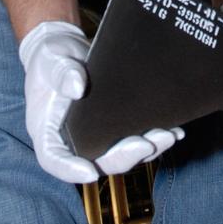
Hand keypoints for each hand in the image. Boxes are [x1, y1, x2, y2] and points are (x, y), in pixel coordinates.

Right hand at [19, 21, 184, 182]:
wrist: (66, 50)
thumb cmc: (51, 58)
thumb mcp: (50, 61)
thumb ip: (61, 73)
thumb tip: (77, 87)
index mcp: (48, 132)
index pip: (54, 160)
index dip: (71, 170)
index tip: (90, 173)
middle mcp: (73, 142)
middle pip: (97, 161)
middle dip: (124, 157)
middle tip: (147, 144)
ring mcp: (96, 137)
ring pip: (121, 155)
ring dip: (147, 149)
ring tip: (169, 136)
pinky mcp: (114, 128)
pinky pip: (133, 140)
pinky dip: (154, 138)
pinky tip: (174, 130)